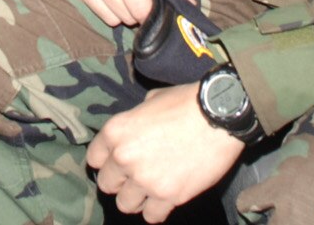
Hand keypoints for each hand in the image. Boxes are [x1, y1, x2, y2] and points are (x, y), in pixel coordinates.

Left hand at [87, 84, 244, 221]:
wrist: (219, 115)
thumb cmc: (186, 102)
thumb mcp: (151, 100)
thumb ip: (136, 118)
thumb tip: (136, 126)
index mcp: (116, 131)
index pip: (93, 159)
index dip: (106, 161)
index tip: (117, 163)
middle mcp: (124, 157)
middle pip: (107, 184)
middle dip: (121, 181)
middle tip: (136, 176)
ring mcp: (146, 179)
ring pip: (125, 204)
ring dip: (136, 198)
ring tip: (150, 189)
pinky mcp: (169, 196)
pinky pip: (151, 216)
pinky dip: (157, 210)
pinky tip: (165, 198)